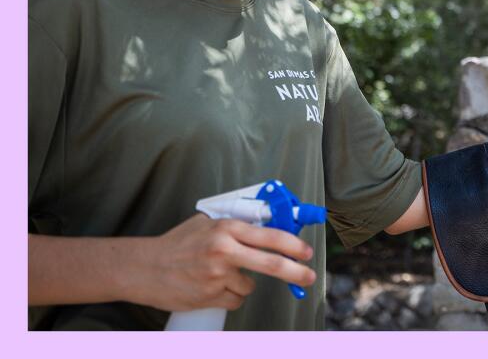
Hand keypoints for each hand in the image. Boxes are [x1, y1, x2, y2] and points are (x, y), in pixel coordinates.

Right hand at [131, 214, 315, 312]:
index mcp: (225, 228)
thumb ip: (235, 225)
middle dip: (295, 272)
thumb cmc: (176, 244)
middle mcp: (223, 250)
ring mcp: (216, 275)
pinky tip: (211, 287)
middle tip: (309, 277)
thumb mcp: (206, 223)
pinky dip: (229, 295)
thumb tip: (268, 224)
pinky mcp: (209, 296)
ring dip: (242, 283)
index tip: (306, 252)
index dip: (293, 245)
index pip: (269, 236)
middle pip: (271, 264)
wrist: (143, 268)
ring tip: (218, 275)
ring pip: (249, 285)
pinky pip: (234, 299)